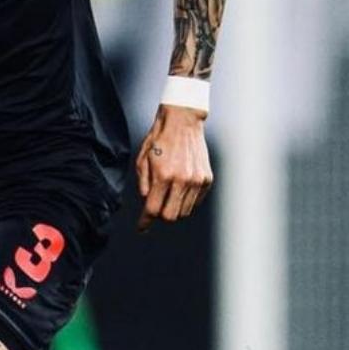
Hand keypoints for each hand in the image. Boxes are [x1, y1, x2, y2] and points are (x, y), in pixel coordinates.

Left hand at [135, 104, 212, 231]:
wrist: (183, 121)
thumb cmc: (159, 139)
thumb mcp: (142, 159)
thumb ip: (144, 184)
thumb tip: (147, 202)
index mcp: (163, 175)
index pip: (153, 209)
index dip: (145, 222)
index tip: (142, 228)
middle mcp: (182, 180)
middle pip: (170, 216)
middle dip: (160, 216)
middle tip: (155, 208)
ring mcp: (197, 180)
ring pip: (184, 211)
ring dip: (174, 208)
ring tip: (168, 193)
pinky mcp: (206, 178)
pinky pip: (195, 201)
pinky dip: (186, 200)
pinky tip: (180, 187)